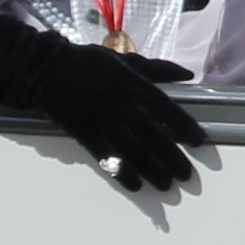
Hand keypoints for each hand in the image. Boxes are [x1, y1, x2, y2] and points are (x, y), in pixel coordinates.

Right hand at [30, 42, 206, 196]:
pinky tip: (135, 185)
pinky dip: (120, 172)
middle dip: (170, 156)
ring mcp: (99, 118)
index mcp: (129, 82)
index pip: (163, 106)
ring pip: (129, 149)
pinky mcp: (82, 132)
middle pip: (150, 133)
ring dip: (150, 169)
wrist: (45, 68)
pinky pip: (104, 156)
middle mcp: (117, 102)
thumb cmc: (88, 63)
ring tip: (165, 185)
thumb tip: (187, 74)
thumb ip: (156, 69)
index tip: (198, 142)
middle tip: (186, 175)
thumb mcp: (123, 60)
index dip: (182, 125)